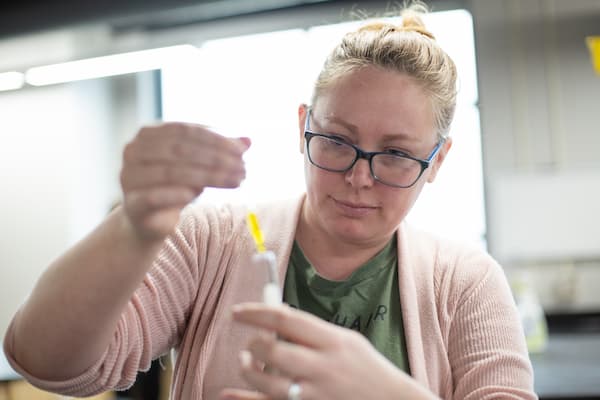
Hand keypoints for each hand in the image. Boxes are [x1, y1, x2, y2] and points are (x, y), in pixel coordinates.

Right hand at [120, 122, 249, 240]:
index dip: (215, 139)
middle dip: (215, 158)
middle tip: (243, 168)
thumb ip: (220, 152)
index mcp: (148, 134)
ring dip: (208, 176)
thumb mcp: (199, 166)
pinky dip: (178, 194)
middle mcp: (133, 151)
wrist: (149, 222)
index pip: (185, 130)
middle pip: (180, 150)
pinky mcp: (132, 203)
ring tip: (235, 181)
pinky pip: (155, 196)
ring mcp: (129, 177)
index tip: (241, 150)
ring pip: (172, 172)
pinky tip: (198, 195)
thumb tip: (249, 140)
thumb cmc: (175, 187)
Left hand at [221, 303, 420, 399]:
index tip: (237, 312)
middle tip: (249, 343)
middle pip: (274, 351)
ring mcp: (316, 394)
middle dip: (252, 344)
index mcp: (333, 342)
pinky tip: (228, 394)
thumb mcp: (346, 340)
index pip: (287, 320)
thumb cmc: (366, 368)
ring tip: (246, 363)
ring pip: (267, 383)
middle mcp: (324, 367)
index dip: (257, 313)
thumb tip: (276, 317)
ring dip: (247, 370)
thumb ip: (313, 331)